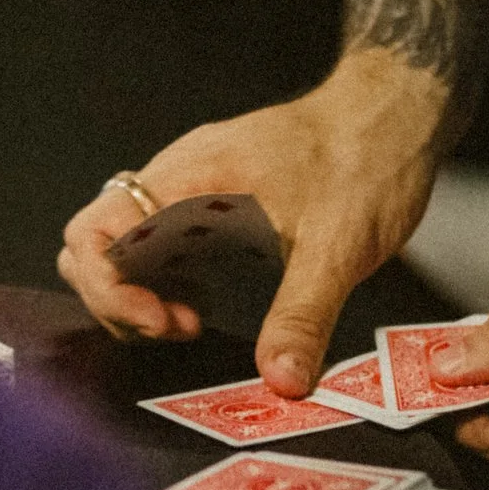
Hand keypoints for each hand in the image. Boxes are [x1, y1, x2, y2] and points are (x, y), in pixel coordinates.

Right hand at [58, 51, 448, 396]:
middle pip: (93, 242)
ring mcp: (188, 185)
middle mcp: (177, 177)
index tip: (163, 323)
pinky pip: (154, 240)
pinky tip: (204, 303)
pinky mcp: (207, 198)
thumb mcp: (339, 248)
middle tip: (178, 328)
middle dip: (118, 299)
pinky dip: (162, 280)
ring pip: (119, 243)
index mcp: (191, 178)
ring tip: (189, 321)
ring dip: (138, 293)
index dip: (112, 290)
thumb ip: (303, 315)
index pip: (97, 231)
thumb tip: (280, 378)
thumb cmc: (368, 159)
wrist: (395, 110)